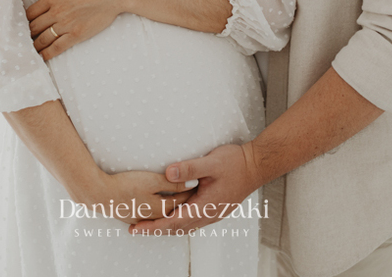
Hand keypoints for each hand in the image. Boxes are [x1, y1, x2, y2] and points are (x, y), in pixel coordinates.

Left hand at [27, 0, 132, 59]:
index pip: (31, 12)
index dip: (25, 19)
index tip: (25, 24)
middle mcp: (56, 12)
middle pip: (34, 26)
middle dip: (28, 33)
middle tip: (25, 39)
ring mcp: (66, 24)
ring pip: (43, 38)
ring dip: (35, 45)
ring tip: (31, 49)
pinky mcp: (77, 35)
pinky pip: (57, 47)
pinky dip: (47, 54)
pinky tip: (42, 57)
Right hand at [77, 169, 196, 226]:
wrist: (99, 194)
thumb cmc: (126, 185)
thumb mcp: (151, 181)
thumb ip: (172, 183)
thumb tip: (192, 183)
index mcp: (161, 208)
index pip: (182, 200)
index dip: (191, 190)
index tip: (200, 181)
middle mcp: (153, 217)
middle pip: (174, 209)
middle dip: (185, 201)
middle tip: (195, 191)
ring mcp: (141, 218)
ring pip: (162, 214)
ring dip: (172, 208)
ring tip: (179, 199)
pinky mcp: (131, 217)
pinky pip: (150, 216)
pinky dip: (158, 212)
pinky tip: (158, 208)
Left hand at [127, 142, 263, 233]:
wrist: (256, 166)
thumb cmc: (236, 163)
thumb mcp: (211, 162)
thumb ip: (190, 167)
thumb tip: (168, 173)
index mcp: (206, 205)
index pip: (174, 221)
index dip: (154, 226)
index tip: (137, 228)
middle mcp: (209, 214)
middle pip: (177, 228)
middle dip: (155, 229)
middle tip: (135, 229)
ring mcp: (213, 213)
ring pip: (185, 226)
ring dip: (166, 227)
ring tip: (149, 225)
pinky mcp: (215, 209)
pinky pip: (192, 221)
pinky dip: (178, 222)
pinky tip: (172, 216)